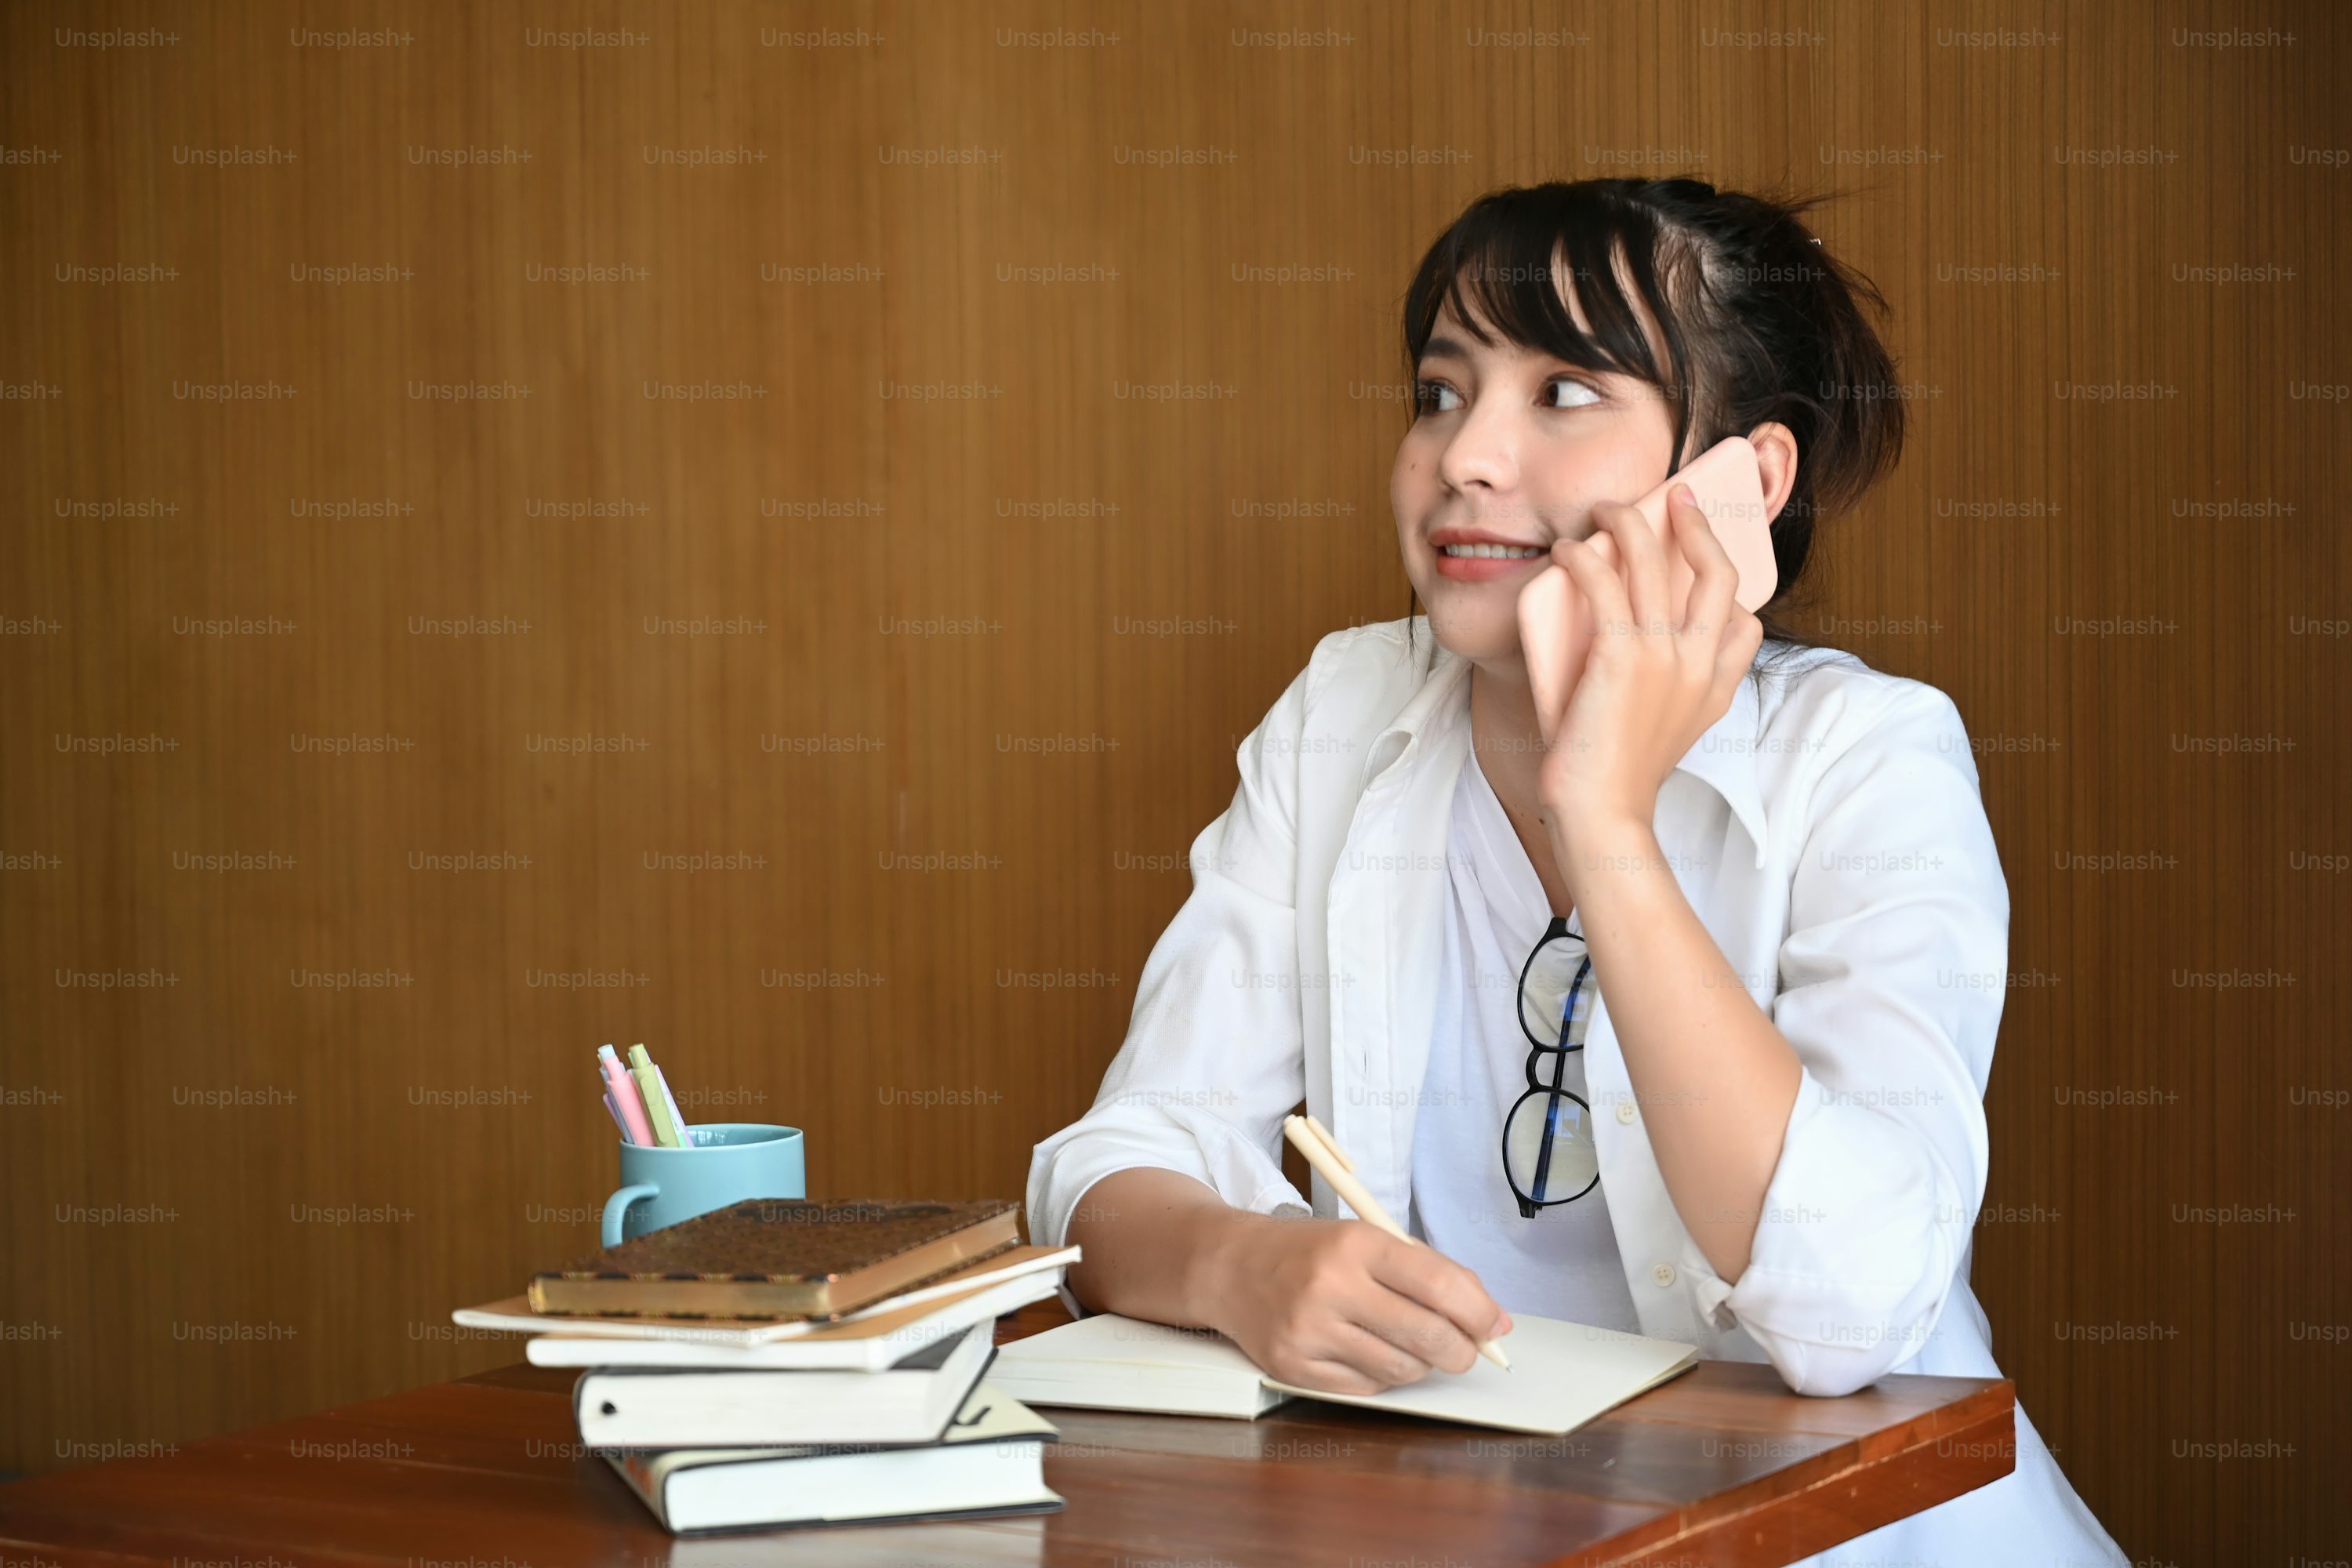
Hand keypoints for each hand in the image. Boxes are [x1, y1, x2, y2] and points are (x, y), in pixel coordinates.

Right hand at [1195, 1212, 1511, 1393]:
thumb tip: (1491, 1320)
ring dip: (1420, 1364)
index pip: (1437, 1283)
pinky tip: (1373, 1353)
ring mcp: (1309, 1331)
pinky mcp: (1293, 1367)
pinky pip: (1366, 1388)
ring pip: (1400, 1369)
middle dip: (1461, 1350)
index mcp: (1356, 1245)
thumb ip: (1428, 1272)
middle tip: (1466, 1349)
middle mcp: (1330, 1287)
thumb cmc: (1307, 1252)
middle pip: (1426, 1335)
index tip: (1494, 1326)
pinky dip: (1383, 1376)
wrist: (1228, 1266)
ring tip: (1411, 1345)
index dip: (1478, 1311)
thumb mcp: (1365, 1239)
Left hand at [1521, 482, 1763, 839]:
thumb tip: (1620, 642)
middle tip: (1674, 497)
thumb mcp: (1657, 732)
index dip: (1731, 586)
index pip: (1746, 625)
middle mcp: (1701, 666)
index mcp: (1716, 689)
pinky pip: (1604, 581)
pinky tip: (1568, 550)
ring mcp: (1666, 657)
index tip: (1705, 559)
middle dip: (1698, 523)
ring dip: (1629, 522)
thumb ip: (1659, 691)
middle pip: (1717, 573)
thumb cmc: (1614, 778)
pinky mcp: (1623, 655)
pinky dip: (1584, 556)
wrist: (1601, 815)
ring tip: (1606, 510)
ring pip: (1656, 561)